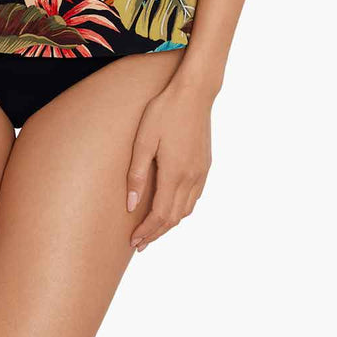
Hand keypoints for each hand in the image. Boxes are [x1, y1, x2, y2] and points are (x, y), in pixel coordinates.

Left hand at [125, 79, 212, 249]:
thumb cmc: (165, 111)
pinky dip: (181, 209)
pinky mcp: (205, 165)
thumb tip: (131, 205)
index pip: (160, 216)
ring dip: (169, 223)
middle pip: (174, 218)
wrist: (194, 93)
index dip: (147, 232)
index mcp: (174, 174)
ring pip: (186, 210)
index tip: (134, 242)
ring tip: (153, 229)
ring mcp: (201, 172)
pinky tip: (172, 207)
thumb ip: (137, 174)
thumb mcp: (144, 139)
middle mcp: (191, 178)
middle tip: (140, 243)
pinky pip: (194, 197)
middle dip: (156, 233)